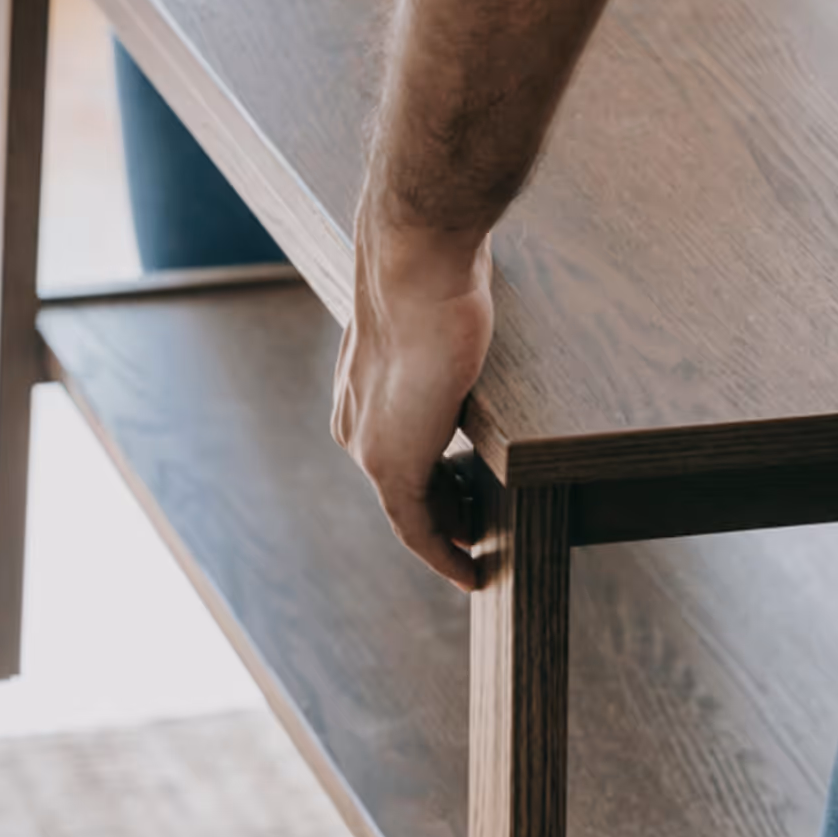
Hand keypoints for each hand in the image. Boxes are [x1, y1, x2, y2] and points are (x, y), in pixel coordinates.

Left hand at [332, 207, 493, 591]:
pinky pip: (416, 528)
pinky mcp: (390, 467)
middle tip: (480, 531)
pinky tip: (470, 569)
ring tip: (480, 553)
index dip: (433, 476)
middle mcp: (356, 425)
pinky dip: (442, 554)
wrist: (415, 267)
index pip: (401, 446)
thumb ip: (442, 330)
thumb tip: (466, 309)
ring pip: (410, 510)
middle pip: (404, 484)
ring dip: (447, 535)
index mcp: (363, 391)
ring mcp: (369, 449)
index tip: (462, 491)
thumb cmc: (433, 276)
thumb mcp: (436, 312)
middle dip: (444, 509)